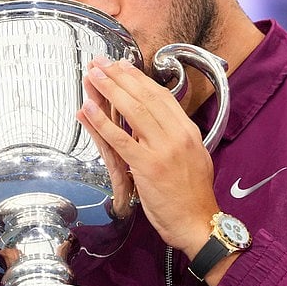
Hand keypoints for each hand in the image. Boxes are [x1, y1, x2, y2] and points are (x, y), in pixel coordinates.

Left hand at [76, 56, 217, 257]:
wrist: (198, 223)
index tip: (122, 65)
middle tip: (101, 62)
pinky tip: (89, 108)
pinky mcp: (147, 166)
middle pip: (144, 96)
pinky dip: (102, 121)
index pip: (161, 96)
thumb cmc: (193, 196)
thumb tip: (159, 123)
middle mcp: (177, 134)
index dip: (139, 78)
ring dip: (109, 89)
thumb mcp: (194, 157)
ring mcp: (162, 149)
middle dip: (120, 76)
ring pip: (132, 110)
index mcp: (188, 131)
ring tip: (93, 74)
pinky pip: (120, 138)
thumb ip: (176, 138)